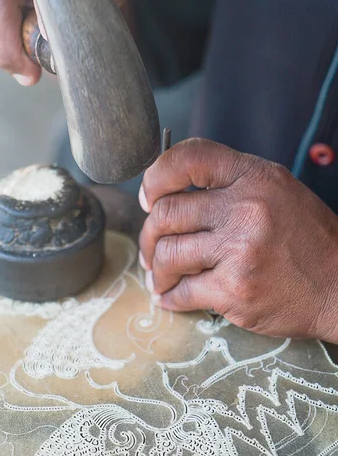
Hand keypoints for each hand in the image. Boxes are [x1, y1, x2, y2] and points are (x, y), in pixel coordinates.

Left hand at [139, 138, 337, 341]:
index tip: (150, 197)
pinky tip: (170, 296)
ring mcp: (239, 251)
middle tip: (152, 246)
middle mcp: (245, 209)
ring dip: (157, 268)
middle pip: (166, 213)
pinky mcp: (235, 290)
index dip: (156, 176)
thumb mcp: (275, 189)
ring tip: (160, 274)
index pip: (188, 158)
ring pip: (168, 254)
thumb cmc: (305, 237)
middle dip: (150, 234)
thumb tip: (168, 191)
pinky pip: (182, 292)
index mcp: (254, 177)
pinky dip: (169, 297)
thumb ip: (227, 183)